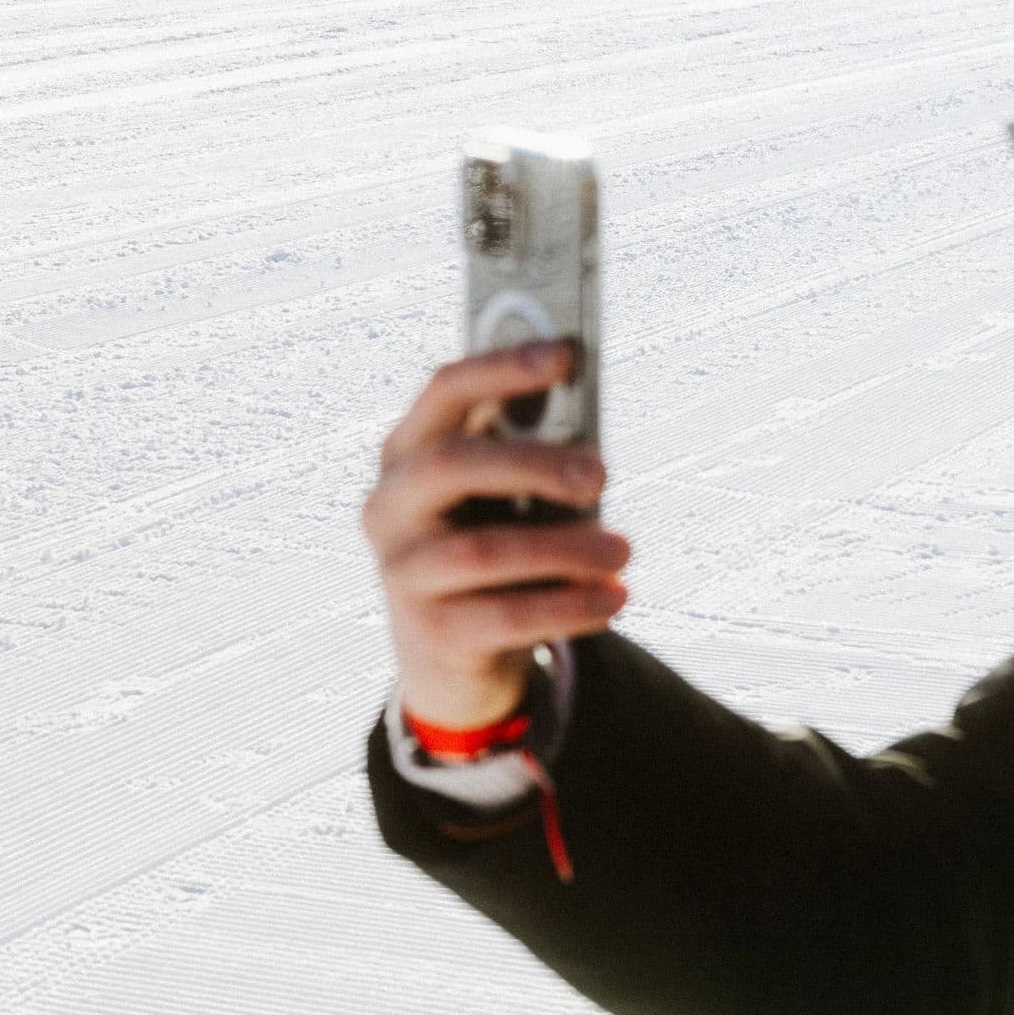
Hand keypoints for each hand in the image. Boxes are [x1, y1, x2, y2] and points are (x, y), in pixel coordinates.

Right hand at [363, 341, 630, 729]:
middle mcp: (389, 507)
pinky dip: (568, 605)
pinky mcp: (430, 635)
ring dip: (565, 548)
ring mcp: (401, 573)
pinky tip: (613, 598)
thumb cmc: (490, 544)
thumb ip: (528, 459)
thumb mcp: (501, 497)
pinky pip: (505, 616)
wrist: (451, 660)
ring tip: (623, 550)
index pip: (445, 390)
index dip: (502, 366)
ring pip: (483, 550)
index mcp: (406, 452)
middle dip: (532, 463)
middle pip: (451, 465)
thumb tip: (589, 446)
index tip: (565, 354)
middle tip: (602, 474)